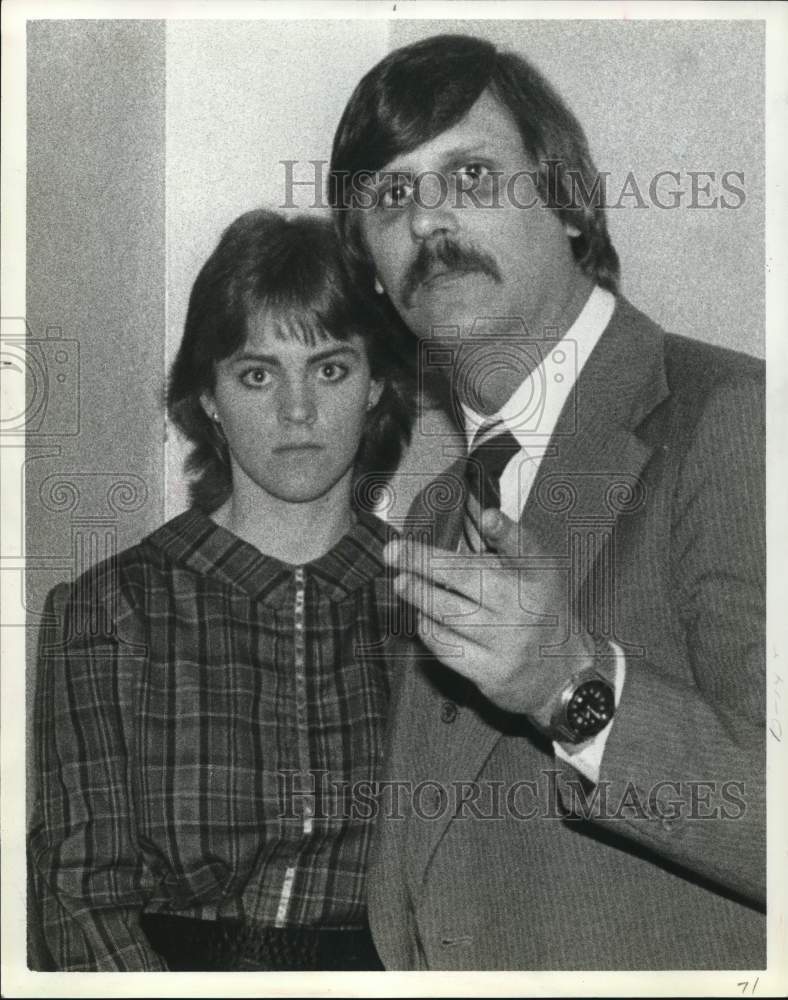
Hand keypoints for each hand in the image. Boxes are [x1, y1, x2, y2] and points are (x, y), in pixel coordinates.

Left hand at [385, 508, 594, 726]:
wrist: (563, 672)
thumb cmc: (540, 609)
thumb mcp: (537, 572)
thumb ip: (508, 542)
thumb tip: (481, 513)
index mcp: (537, 576)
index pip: (521, 547)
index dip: (503, 530)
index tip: (487, 516)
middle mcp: (524, 608)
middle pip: (467, 577)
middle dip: (424, 561)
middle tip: (392, 552)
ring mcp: (508, 643)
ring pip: (449, 613)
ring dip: (419, 595)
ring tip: (401, 583)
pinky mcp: (492, 673)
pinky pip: (448, 648)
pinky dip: (429, 630)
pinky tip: (421, 617)